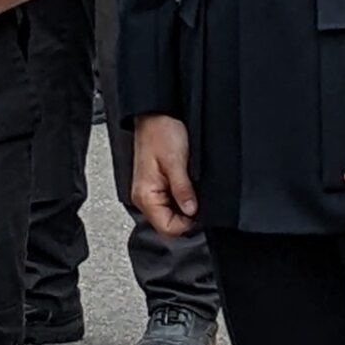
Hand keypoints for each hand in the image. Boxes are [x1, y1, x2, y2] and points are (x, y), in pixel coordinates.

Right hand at [131, 114, 198, 237]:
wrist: (155, 115)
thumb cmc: (161, 132)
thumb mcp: (176, 162)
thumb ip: (183, 190)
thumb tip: (192, 211)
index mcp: (145, 196)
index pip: (167, 228)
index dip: (187, 224)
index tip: (200, 211)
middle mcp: (144, 198)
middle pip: (168, 223)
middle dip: (186, 215)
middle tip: (197, 197)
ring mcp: (149, 192)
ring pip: (170, 214)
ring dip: (184, 206)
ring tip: (190, 187)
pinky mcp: (155, 186)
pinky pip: (169, 202)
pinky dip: (180, 197)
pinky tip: (186, 184)